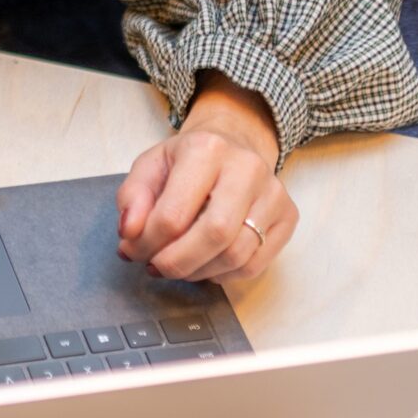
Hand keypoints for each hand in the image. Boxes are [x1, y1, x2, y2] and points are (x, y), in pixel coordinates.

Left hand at [116, 75, 295, 283]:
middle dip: (177, 262)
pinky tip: (205, 264)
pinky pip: (255, 264)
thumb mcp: (150, 166)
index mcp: (206, 149)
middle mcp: (247, 168)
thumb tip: (129, 234)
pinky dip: (224, 275)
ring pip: (237, 255)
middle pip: (215, 235)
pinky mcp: (288, 216)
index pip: (174, 213)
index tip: (132, 251)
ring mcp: (273, 193)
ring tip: (177, 266)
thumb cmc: (187, 159)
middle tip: (155, 267)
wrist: (233, 142)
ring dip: (199, 272)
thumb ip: (132, 198)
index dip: (148, 243)